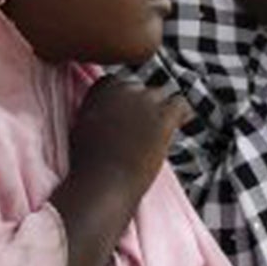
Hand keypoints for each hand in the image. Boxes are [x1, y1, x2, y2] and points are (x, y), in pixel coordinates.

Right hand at [68, 77, 189, 200]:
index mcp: (102, 90)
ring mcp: (145, 101)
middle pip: (141, 90)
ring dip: (160, 111)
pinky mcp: (163, 117)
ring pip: (161, 96)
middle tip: (141, 131)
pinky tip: (180, 125)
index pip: (118, 82)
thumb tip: (109, 112)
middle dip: (141, 107)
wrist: (104, 182)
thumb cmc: (91, 164)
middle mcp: (124, 89)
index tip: (125, 117)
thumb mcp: (84, 127)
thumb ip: (98, 111)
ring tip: (157, 133)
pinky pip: (180, 104)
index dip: (124, 101)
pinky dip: (182, 114)